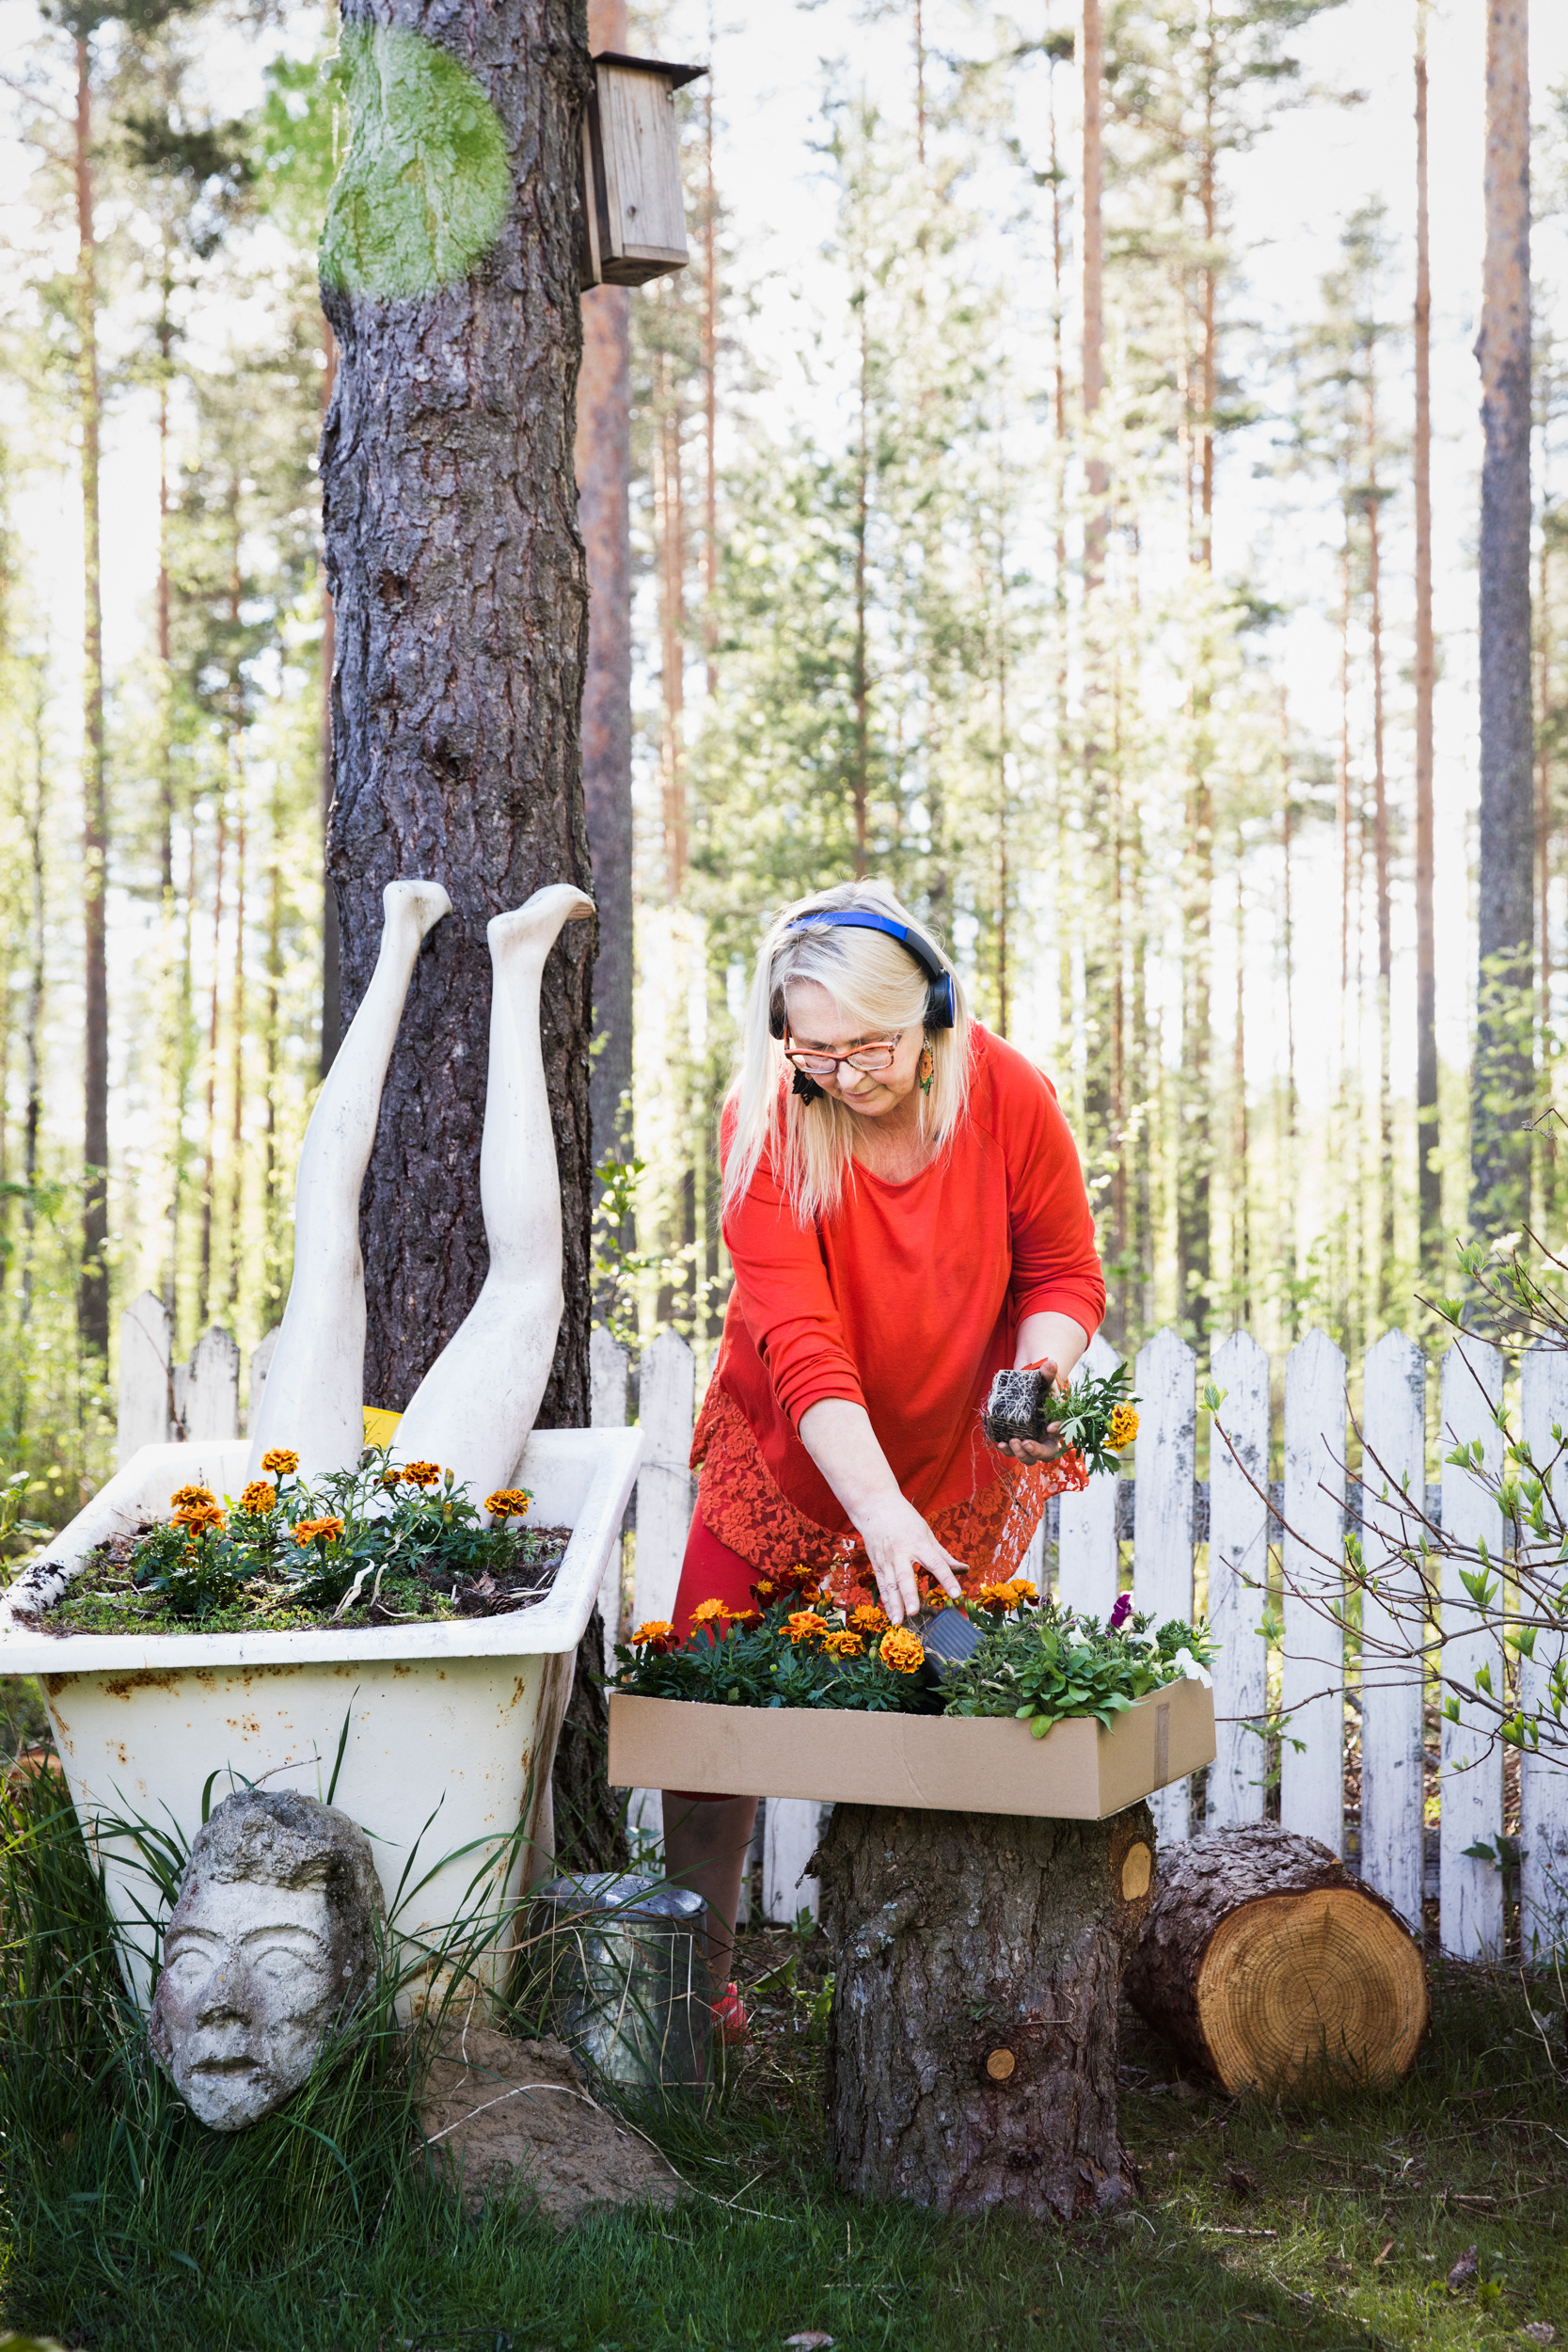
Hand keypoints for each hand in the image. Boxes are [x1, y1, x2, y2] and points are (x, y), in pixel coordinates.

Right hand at [852, 1492, 965, 1624]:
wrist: (875, 1507)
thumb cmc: (905, 1519)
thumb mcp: (927, 1533)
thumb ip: (944, 1555)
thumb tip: (964, 1569)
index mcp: (918, 1543)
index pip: (936, 1563)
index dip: (947, 1579)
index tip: (957, 1594)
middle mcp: (901, 1553)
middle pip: (905, 1576)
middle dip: (910, 1595)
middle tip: (915, 1612)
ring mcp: (886, 1560)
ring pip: (890, 1585)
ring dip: (895, 1604)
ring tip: (899, 1621)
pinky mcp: (877, 1564)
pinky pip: (882, 1585)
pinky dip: (887, 1601)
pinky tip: (891, 1615)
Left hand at [999, 1356, 1066, 1464]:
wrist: (1025, 1391)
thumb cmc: (1039, 1388)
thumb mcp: (1044, 1380)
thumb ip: (1048, 1374)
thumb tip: (1051, 1363)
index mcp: (1056, 1425)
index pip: (1062, 1432)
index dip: (1058, 1431)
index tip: (1050, 1427)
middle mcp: (1045, 1438)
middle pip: (1046, 1454)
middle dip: (1036, 1452)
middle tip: (1025, 1443)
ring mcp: (1030, 1443)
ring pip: (1029, 1458)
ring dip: (1019, 1454)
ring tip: (1010, 1442)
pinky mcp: (1015, 1442)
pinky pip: (1012, 1452)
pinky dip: (1006, 1450)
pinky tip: (999, 1443)